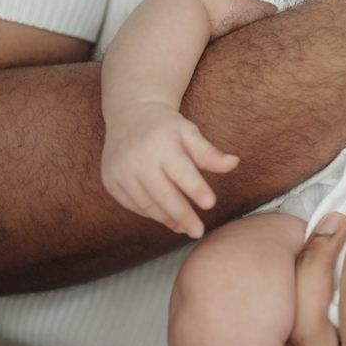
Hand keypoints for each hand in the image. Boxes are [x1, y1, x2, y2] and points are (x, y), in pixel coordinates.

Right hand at [101, 102, 238, 238]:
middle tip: (198, 230)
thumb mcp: (189, 132)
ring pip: (147, 204)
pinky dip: (151, 214)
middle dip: (182, 214)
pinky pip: (133, 205)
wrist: (129, 115)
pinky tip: (167, 218)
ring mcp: (120, 172)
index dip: (196, 188)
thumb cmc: (165, 127)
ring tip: (185, 228)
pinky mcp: (110, 182)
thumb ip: (209, 152)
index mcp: (160, 143)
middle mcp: (137, 159)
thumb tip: (234, 163)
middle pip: (162, 193)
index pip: (181, 171)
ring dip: (167, 218)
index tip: (210, 204)